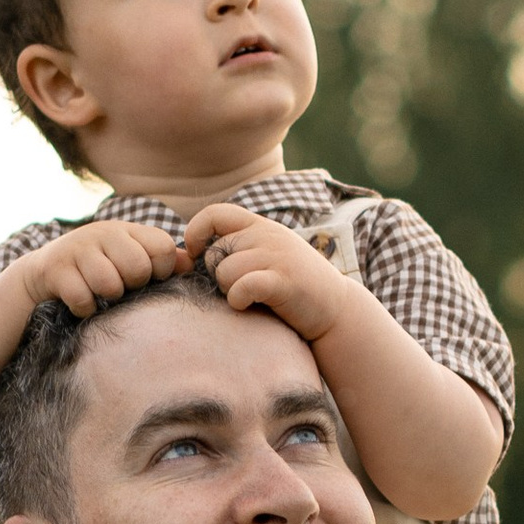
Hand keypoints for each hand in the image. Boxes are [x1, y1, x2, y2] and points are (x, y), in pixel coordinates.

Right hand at [12, 221, 188, 319]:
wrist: (42, 274)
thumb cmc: (95, 270)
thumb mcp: (127, 258)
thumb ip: (160, 259)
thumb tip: (190, 264)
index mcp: (127, 230)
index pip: (163, 247)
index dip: (160, 270)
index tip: (147, 278)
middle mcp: (104, 232)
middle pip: (138, 267)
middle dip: (131, 286)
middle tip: (118, 287)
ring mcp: (78, 249)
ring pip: (109, 284)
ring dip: (105, 299)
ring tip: (98, 294)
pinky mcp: (56, 269)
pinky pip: (82, 299)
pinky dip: (84, 309)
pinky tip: (80, 302)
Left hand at [178, 203, 354, 343]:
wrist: (337, 310)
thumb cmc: (293, 288)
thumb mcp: (267, 255)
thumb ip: (237, 248)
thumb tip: (186, 255)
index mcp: (260, 226)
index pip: (214, 213)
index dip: (196, 233)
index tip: (197, 256)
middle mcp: (268, 235)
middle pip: (215, 252)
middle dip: (217, 276)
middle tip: (237, 289)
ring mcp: (277, 256)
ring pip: (224, 271)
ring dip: (227, 290)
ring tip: (247, 298)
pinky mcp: (284, 280)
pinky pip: (242, 286)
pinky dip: (237, 299)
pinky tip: (247, 305)